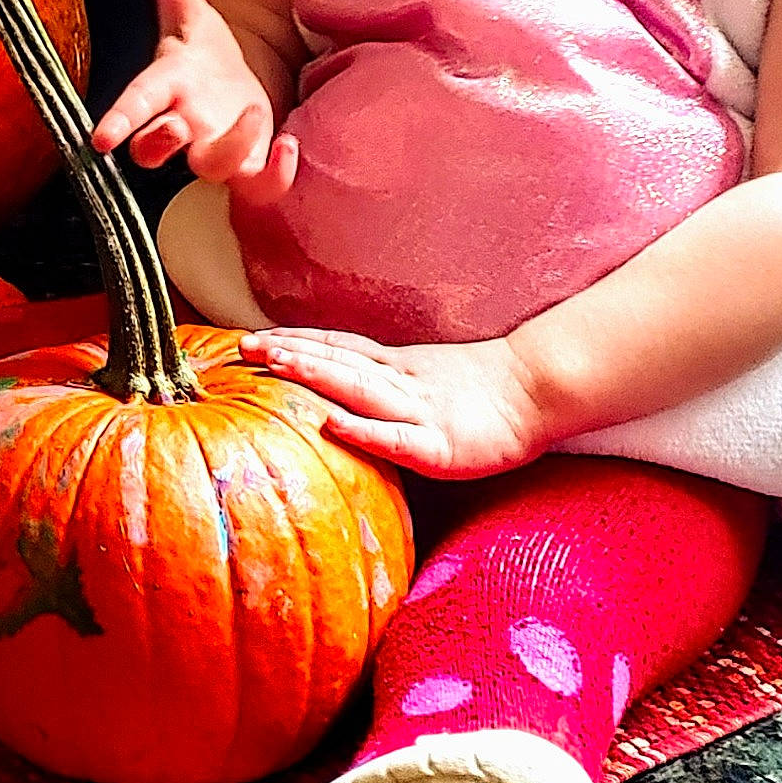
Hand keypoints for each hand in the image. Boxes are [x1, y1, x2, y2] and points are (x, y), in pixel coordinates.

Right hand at [92, 0, 298, 203]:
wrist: (241, 75)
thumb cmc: (205, 52)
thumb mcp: (191, 16)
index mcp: (165, 86)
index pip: (134, 103)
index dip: (117, 121)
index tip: (101, 139)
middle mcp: (184, 124)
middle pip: (156, 149)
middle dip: (159, 142)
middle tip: (176, 125)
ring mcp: (217, 148)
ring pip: (212, 168)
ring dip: (229, 146)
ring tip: (254, 109)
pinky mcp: (252, 164)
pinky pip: (261, 185)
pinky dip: (275, 174)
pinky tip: (288, 145)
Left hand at [238, 328, 545, 477]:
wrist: (538, 390)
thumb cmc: (481, 389)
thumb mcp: (425, 375)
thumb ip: (386, 377)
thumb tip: (342, 389)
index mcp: (395, 366)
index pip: (336, 347)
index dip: (294, 341)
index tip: (251, 338)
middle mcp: (399, 380)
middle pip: (336, 360)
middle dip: (288, 353)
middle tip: (243, 345)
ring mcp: (419, 409)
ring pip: (359, 387)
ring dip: (315, 374)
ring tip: (276, 365)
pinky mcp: (441, 444)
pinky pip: (397, 437)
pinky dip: (364, 430)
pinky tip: (334, 425)